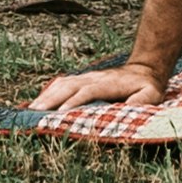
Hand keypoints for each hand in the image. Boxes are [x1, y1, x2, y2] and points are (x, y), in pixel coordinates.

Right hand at [33, 60, 170, 111]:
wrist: (144, 68)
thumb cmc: (147, 86)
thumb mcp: (151, 95)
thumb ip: (141, 102)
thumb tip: (128, 110)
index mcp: (108, 84)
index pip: (87, 92)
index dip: (74, 101)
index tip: (60, 113)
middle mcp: (93, 78)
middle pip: (68, 87)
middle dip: (51, 100)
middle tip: (35, 114)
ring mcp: (86, 77)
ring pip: (62, 84)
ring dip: (46, 96)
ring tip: (30, 110)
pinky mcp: (82, 80)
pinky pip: (62, 84)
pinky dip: (48, 92)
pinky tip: (38, 102)